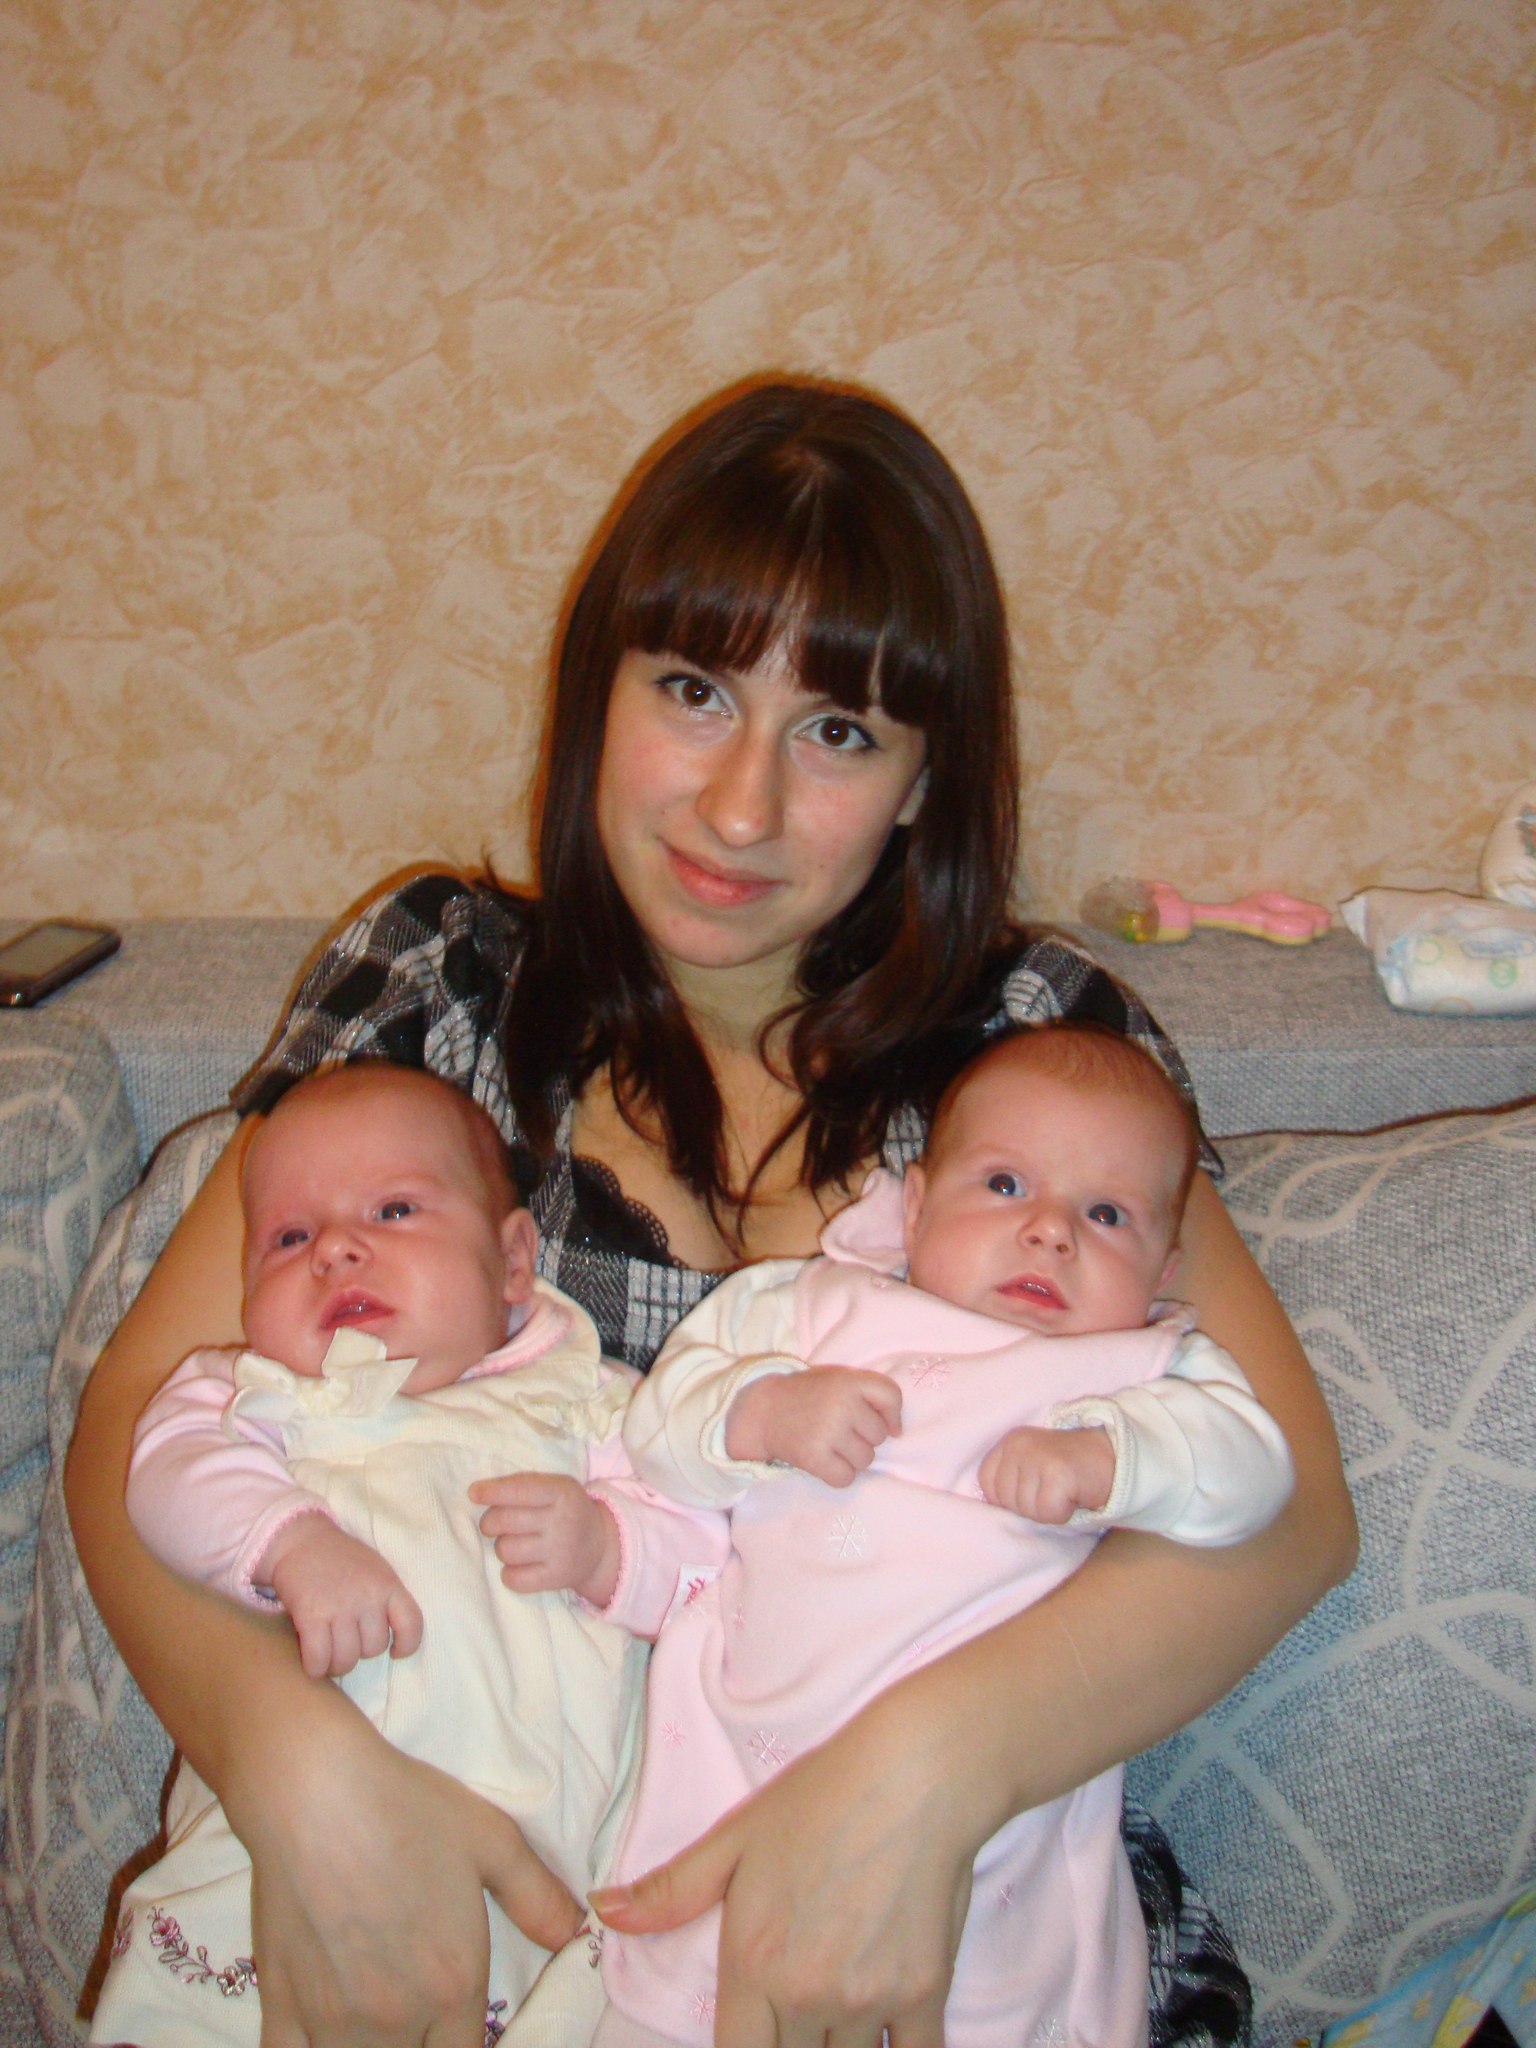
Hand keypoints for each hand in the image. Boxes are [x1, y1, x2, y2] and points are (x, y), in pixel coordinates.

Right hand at [231, 1705, 584, 2047]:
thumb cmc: (407, 1808)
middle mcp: (396, 2018)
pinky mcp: (279, 2009)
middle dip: (422, 2045)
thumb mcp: (493, 1841)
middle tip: (421, 2014)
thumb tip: (577, 1939)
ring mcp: (332, 2021)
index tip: (456, 2019)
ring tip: (375, 2018)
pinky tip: (323, 2031)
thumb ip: (538, 1898)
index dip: (465, 2041)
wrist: (314, 1791)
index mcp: (453, 1986)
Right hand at [261, 1516, 423, 1677]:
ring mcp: (340, 1606)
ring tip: (328, 1653)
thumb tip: (394, 1638)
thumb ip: (386, 1598)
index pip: (412, 1624)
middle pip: (374, 1649)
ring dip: (336, 1663)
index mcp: (388, 1584)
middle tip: (346, 1640)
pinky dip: (315, 1667)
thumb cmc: (340, 1558)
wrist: (300, 1540)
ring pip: (346, 1659)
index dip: (407, 1646)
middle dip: (360, 1651)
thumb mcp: (376, 1569)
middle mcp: (368, 1596)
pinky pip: (319, 1659)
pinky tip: (313, 1661)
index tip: (396, 1652)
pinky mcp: (311, 1616)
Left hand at [471, 1472, 620, 1605]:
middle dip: (490, 1522)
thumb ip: (522, 1486)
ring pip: (505, 1550)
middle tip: (494, 1524)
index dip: (492, 1492)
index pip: (519, 1491)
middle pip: (505, 1521)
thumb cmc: (564, 1510)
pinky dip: (509, 1573)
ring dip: (502, 1547)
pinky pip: (514, 1579)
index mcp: (561, 1492)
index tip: (473, 1493)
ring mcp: (561, 1551)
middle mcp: (562, 1521)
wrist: (600, 1545)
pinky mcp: (557, 1577)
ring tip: (514, 1543)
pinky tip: (519, 1565)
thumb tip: (477, 1492)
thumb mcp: (555, 1487)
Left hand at [591, 1694, 972, 2046]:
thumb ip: (671, 1891)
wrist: (915, 1774)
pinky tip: (888, 2036)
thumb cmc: (823, 1797)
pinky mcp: (924, 1995)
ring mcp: (867, 2001)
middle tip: (796, 2014)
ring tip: (837, 2010)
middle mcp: (806, 1996)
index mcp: (753, 1965)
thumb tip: (605, 1914)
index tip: (754, 2038)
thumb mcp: (737, 1837)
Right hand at [725, 1368, 902, 1486]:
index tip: (883, 1421)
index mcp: (848, 1381)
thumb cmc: (810, 1396)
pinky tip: (825, 1460)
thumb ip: (872, 1394)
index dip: (892, 1413)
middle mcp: (841, 1405)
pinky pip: (846, 1478)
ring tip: (831, 1444)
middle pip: (879, 1436)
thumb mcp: (840, 1380)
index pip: (891, 1396)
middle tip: (838, 1427)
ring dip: (852, 1458)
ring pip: (866, 1460)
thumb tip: (897, 1432)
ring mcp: (827, 1432)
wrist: (764, 1411)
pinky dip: (838, 1474)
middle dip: (863, 1436)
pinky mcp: (814, 1457)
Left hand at [978, 1425, 1114, 1523]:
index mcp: (1009, 1443)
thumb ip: (1009, 1480)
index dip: (1009, 1499)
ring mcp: (1037, 1457)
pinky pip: (1048, 1512)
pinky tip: (1074, 1496)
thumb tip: (991, 1510)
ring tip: (1064, 1492)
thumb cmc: (1070, 1470)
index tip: (1034, 1491)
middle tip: (1053, 1491)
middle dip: (1030, 1507)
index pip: (987, 1484)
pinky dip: (1063, 1513)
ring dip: (1048, 1510)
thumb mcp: (1031, 1465)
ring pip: (1027, 1510)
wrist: (1113, 1457)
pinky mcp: (1057, 1472)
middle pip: (1007, 1501)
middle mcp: (1019, 1446)